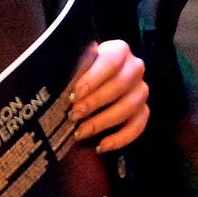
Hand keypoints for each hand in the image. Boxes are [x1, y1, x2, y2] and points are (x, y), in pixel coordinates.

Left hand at [65, 38, 149, 152]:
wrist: (88, 87)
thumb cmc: (77, 75)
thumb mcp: (72, 68)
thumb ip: (69, 71)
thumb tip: (55, 82)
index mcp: (118, 51)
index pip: (112, 60)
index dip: (94, 78)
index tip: (75, 94)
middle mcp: (134, 68)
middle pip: (122, 84)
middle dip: (95, 102)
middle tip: (73, 115)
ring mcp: (141, 90)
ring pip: (131, 105)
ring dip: (104, 121)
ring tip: (81, 132)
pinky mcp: (142, 110)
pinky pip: (138, 125)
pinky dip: (121, 138)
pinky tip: (101, 146)